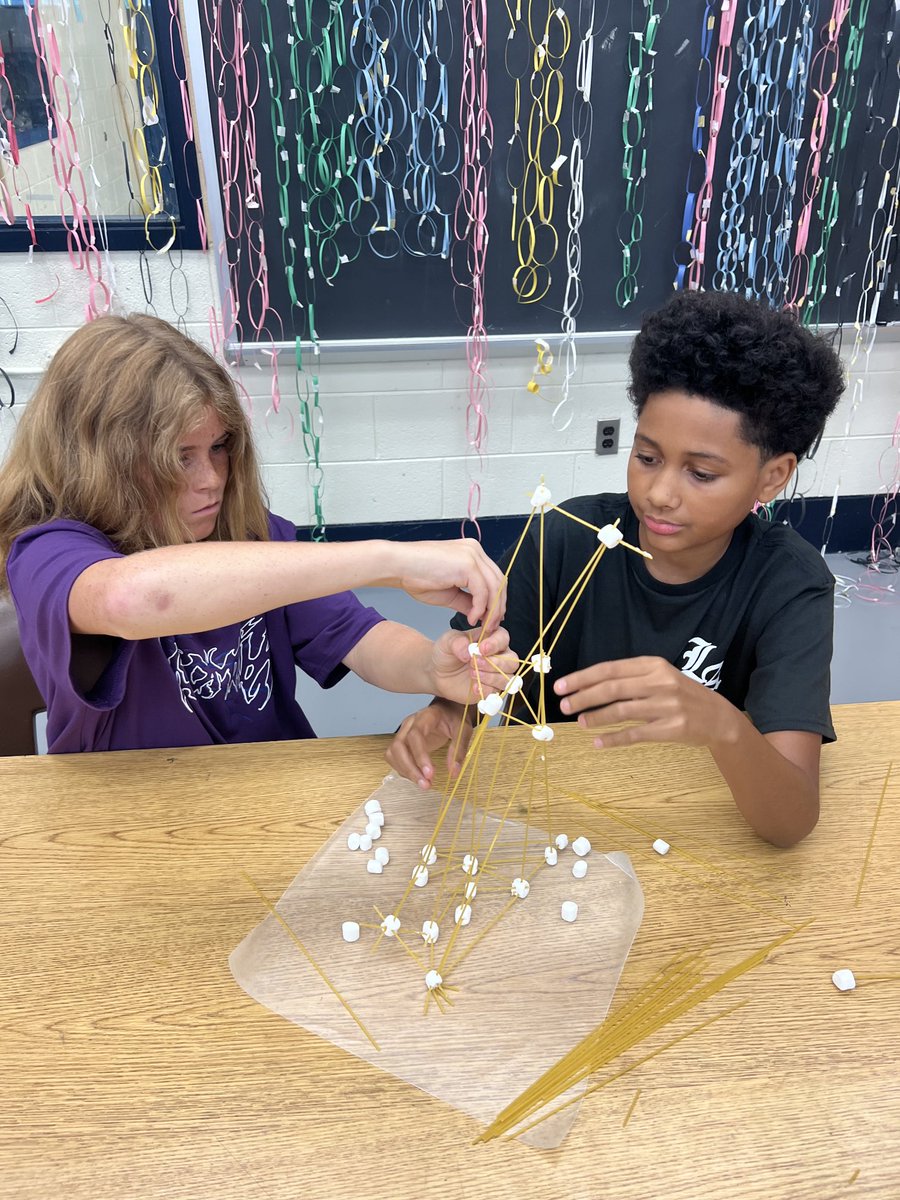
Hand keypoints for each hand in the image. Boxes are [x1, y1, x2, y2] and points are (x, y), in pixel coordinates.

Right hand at [386, 699, 473, 789]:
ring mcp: (404, 733)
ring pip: (393, 754)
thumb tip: (454, 772)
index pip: (414, 735)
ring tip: (424, 784)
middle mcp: (409, 724)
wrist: (448, 710)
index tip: (430, 774)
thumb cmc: (455, 717)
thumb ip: (459, 749)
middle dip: (409, 769)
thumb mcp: (463, 729)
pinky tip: (419, 777)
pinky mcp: (403, 743)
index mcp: (425, 717)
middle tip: (425, 785)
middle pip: (398, 746)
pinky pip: (395, 758)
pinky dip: (405, 770)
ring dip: (406, 771)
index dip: (419, 756)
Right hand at [391, 540, 505, 631]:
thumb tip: (480, 613)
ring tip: (484, 626)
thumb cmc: (415, 575)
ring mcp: (472, 555)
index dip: (496, 600)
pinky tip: (472, 618)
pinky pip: (483, 591)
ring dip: (492, 610)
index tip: (491, 618)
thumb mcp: (448, 592)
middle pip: (499, 581)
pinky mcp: (467, 564)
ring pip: (495, 587)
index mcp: (471, 553)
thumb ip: (467, 600)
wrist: (397, 565)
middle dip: (498, 606)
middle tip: (492, 626)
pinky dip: (480, 608)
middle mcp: (475, 550)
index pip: (494, 577)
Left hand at [428, 627, 517, 705]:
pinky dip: (486, 690)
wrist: (438, 673)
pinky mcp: (491, 689)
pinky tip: (473, 687)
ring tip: (472, 674)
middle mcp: (498, 656)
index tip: (481, 649)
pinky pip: (497, 692)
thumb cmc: (446, 652)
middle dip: (495, 663)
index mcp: (490, 638)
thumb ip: (457, 642)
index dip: (496, 644)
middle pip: (512, 660)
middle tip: (474, 663)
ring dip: (492, 677)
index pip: (503, 638)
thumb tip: (469, 652)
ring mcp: (496, 674)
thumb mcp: (447, 641)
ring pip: (509, 678)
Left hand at [554, 656, 736, 749]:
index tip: (562, 685)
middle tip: (564, 706)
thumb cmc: (682, 695)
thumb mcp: (661, 676)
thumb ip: (632, 678)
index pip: (610, 669)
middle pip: (612, 688)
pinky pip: (635, 734)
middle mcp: (660, 682)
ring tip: (579, 723)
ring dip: (596, 717)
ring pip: (621, 710)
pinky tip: (598, 743)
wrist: (718, 717)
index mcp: (654, 665)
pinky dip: (613, 739)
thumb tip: (590, 686)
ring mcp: (666, 706)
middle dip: (583, 697)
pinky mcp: (671, 729)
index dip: (583, 677)